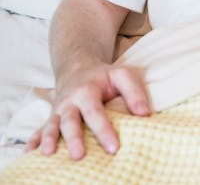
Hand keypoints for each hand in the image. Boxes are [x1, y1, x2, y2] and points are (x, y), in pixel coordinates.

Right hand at [26, 62, 149, 159]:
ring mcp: (58, 110)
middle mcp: (69, 101)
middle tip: (79, 156)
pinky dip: (33, 140)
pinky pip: (39, 129)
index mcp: (87, 91)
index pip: (95, 112)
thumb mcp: (122, 75)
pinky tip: (29, 153)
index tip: (113, 148)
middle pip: (69, 121)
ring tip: (48, 153)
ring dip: (48, 139)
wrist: (77, 67)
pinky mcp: (51, 116)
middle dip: (73, 139)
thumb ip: (135, 92)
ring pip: (51, 125)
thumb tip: (144, 114)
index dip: (104, 130)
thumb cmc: (104, 75)